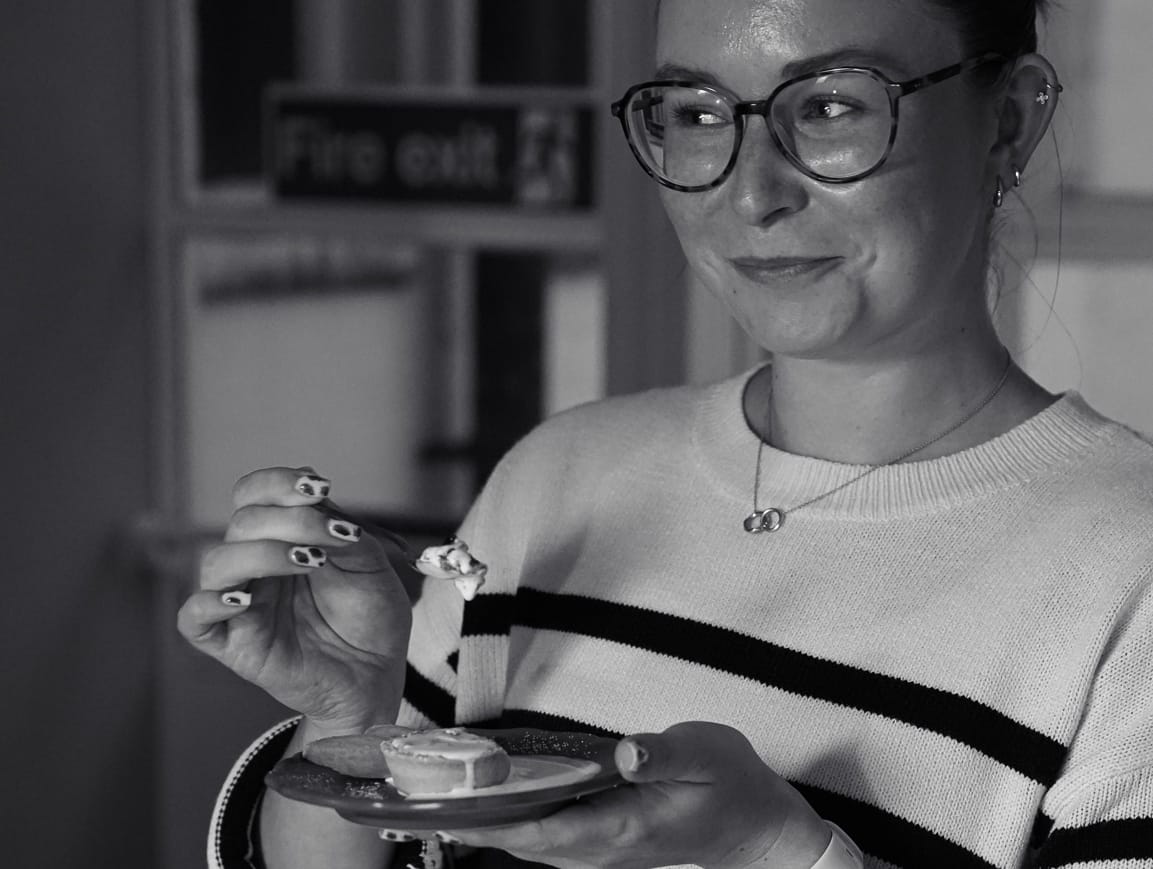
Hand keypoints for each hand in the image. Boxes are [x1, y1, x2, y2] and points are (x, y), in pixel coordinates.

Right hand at [176, 467, 412, 733]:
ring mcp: (241, 602)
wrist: (377, 673)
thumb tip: (318, 506)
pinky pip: (194, 618)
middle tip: (331, 537)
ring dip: (261, 553)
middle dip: (289, 519)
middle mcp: (255, 564)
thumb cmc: (370, 617)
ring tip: (309, 561)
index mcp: (282, 536)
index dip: (277, 483)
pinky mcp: (232, 642)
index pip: (255, 495)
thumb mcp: (370, 565)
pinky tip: (246, 598)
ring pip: (217, 562)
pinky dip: (211, 602)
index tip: (318, 487)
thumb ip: (342, 532)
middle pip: (242, 522)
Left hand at [447, 722, 829, 868]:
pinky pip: (555, 842)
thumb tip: (624, 752)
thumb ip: (663, 754)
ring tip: (451, 806)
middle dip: (482, 828)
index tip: (454, 815)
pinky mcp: (612, 842)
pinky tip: (503, 809)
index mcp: (627, 827)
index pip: (550, 833)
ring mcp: (610, 849)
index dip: (498, 826)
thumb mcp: (707, 755)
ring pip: (540, 848)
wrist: (759, 829)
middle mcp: (610, 847)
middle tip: (431, 805)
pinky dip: (523, 827)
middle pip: (531, 845)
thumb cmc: (734, 787)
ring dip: (496, 830)